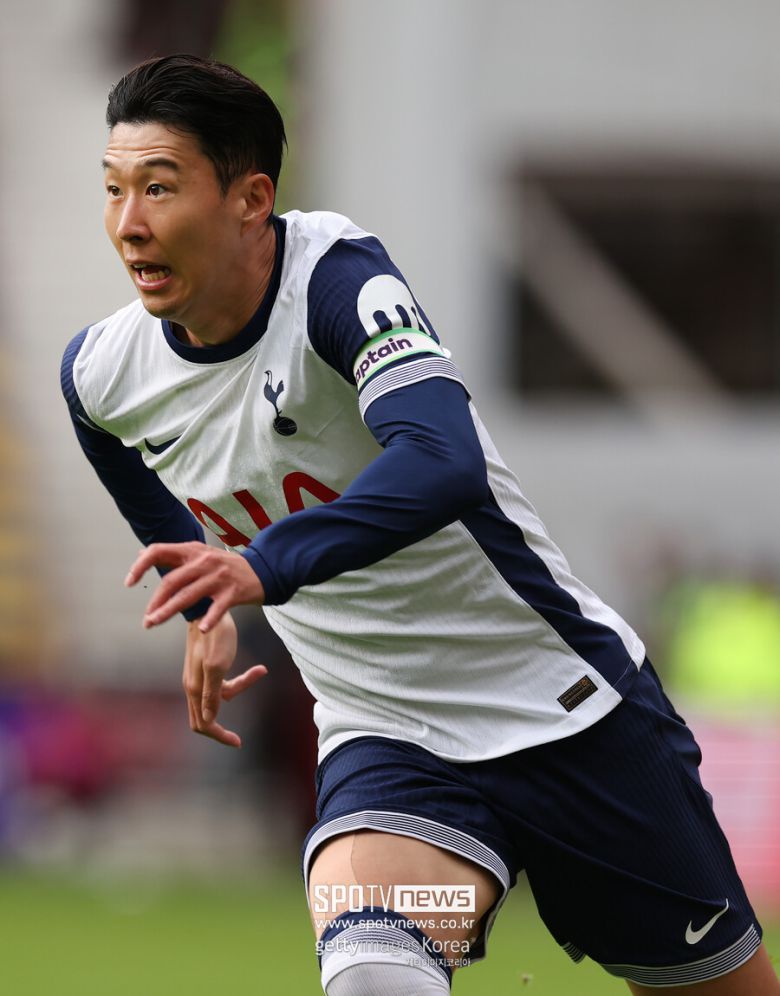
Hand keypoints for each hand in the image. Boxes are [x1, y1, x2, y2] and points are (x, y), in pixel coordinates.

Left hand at [124, 541, 264, 632]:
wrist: (263, 569)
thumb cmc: (227, 565)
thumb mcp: (200, 553)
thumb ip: (173, 555)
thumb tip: (141, 553)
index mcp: (193, 551)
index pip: (159, 551)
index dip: (140, 565)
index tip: (128, 582)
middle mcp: (204, 562)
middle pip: (172, 581)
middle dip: (155, 602)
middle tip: (146, 620)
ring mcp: (219, 577)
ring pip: (188, 596)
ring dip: (168, 611)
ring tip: (154, 623)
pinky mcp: (233, 592)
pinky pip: (217, 608)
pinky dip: (208, 619)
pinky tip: (200, 629)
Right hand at [183, 612, 266, 747]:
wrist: (207, 606)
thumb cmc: (215, 635)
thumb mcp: (217, 665)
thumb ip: (212, 694)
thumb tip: (208, 721)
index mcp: (195, 688)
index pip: (203, 724)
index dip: (219, 736)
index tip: (238, 742)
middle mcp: (193, 685)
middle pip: (204, 719)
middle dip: (221, 729)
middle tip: (238, 740)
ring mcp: (198, 676)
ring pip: (218, 698)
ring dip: (239, 689)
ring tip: (260, 670)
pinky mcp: (206, 666)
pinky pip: (222, 684)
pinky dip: (239, 680)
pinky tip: (259, 669)